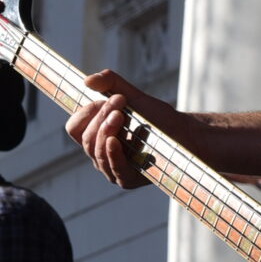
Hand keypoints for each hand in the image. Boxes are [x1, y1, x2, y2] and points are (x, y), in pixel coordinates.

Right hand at [67, 66, 174, 189]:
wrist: (186, 134)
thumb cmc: (160, 118)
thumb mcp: (133, 96)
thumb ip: (111, 83)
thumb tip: (86, 81)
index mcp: (97, 137)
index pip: (75, 128)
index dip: (85, 112)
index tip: (104, 99)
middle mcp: (101, 155)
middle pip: (85, 138)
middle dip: (100, 116)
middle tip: (120, 100)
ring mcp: (114, 169)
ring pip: (96, 151)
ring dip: (106, 129)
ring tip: (121, 114)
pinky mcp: (129, 179)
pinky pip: (113, 168)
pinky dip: (112, 152)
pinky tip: (116, 140)